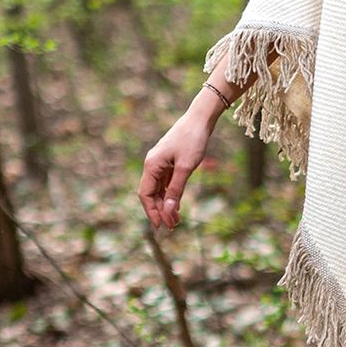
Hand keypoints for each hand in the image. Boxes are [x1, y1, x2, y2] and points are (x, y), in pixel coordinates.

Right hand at [138, 111, 212, 230]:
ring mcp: (161, 163)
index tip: (160, 226)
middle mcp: (152, 164)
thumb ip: (176, 190)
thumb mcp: (186, 167)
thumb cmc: (193, 140)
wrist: (200, 119)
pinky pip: (166, 182)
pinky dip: (170, 194)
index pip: (145, 194)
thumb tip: (167, 211)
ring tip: (175, 220)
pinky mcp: (169, 161)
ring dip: (165, 204)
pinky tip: (176, 205)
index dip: (151, 212)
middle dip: (159, 211)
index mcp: (152, 165)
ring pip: (158, 189)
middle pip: (151, 193)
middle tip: (172, 227)